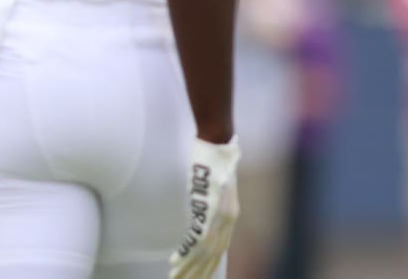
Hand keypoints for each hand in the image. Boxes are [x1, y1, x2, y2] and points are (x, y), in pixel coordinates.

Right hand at [168, 136, 239, 278]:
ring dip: (188, 266)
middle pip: (213, 254)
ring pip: (203, 250)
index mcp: (232, 214)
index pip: (220, 248)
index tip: (197, 276)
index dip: (208, 264)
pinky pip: (196, 239)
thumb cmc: (216, 157)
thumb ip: (214, 200)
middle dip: (198, 271)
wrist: (217, 142)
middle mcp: (228, 218)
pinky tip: (174, 261)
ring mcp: (218, 215)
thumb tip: (205, 211)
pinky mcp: (207, 209)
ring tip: (176, 278)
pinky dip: (185, 253)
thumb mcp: (218, 184)